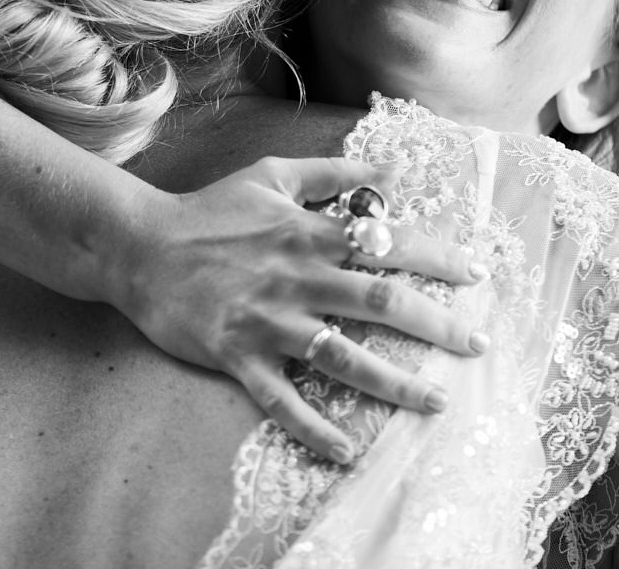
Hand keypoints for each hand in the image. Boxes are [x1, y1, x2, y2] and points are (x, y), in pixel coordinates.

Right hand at [106, 156, 490, 462]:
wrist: (139, 246)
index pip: (388, 242)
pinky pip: (282, 399)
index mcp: (310, 232)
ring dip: (394, 382)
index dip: (439, 256)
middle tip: (478, 344)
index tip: (478, 273)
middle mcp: (298, 277)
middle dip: (437, 324)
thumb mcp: (273, 174)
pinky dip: (314, 427)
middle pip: (381, 301)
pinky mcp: (239, 355)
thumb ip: (333, 172)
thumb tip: (389, 170)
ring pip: (342, 355)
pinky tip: (345, 450)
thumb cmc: (209, 209)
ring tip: (437, 402)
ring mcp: (269, 320)